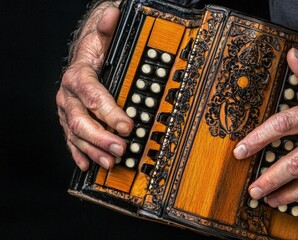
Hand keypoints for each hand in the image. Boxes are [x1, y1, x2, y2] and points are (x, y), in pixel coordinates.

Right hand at [56, 4, 132, 170]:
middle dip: (102, 137)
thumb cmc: (94, 51)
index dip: (109, 112)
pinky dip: (79, 153)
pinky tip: (86, 164)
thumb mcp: (102, 36)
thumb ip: (107, 28)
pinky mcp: (70, 121)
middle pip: (82, 120)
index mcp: (78, 77)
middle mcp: (69, 96)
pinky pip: (71, 140)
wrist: (80, 60)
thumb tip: (115, 13)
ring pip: (77, 134)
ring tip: (109, 162)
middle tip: (121, 148)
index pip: (92, 96)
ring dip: (93, 150)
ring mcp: (68, 111)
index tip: (127, 124)